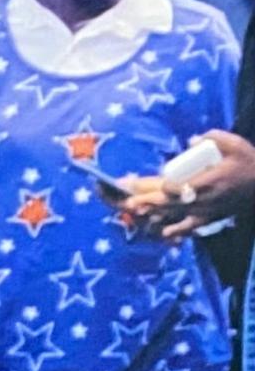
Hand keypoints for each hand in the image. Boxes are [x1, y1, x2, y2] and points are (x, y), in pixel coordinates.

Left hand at [114, 131, 254, 240]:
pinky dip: (176, 230)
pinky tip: (163, 232)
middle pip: (170, 203)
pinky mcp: (209, 218)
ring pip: (175, 215)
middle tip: (127, 202)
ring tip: (135, 212)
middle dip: (148, 202)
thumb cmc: (249, 162)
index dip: (164, 188)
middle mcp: (204, 199)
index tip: (153, 184)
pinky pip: (189, 227)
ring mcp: (206, 211)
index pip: (180, 188)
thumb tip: (191, 141)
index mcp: (209, 181)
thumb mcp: (235, 144)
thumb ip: (213, 138)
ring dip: (154, 214)